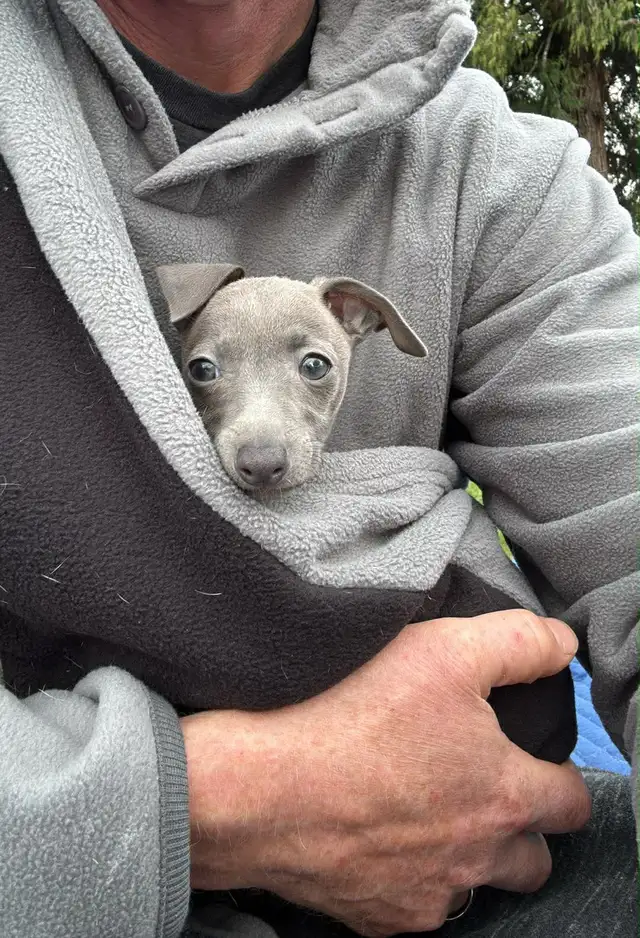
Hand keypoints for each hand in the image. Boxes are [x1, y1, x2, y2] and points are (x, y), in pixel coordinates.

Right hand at [182, 611, 590, 935]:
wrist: (255, 787)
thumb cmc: (350, 712)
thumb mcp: (445, 650)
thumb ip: (518, 643)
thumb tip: (561, 645)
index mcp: (503, 796)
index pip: (571, 803)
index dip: (560, 776)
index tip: (533, 758)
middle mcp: (474, 859)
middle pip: (532, 862)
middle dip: (519, 828)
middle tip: (478, 785)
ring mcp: (424, 896)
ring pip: (471, 886)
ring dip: (463, 856)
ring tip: (421, 808)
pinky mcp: (376, 917)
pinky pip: (412, 903)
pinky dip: (406, 875)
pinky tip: (372, 832)